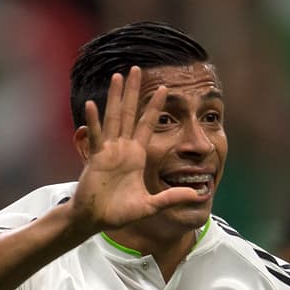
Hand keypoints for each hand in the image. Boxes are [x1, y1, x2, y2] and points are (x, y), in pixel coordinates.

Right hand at [70, 66, 202, 232]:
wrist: (95, 220)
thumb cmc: (118, 213)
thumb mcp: (151, 206)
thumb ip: (171, 198)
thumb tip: (197, 195)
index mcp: (136, 156)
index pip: (147, 125)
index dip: (154, 107)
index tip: (164, 88)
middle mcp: (122, 149)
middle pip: (129, 113)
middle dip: (133, 91)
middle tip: (136, 69)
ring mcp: (108, 151)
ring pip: (113, 118)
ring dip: (114, 97)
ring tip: (117, 76)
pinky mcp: (96, 159)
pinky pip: (96, 137)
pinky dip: (93, 121)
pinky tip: (92, 105)